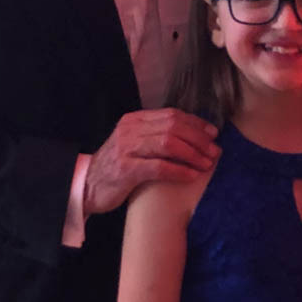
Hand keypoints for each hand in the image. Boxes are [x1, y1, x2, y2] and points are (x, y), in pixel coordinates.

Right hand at [84, 109, 219, 215]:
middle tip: (214, 151)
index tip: (212, 133)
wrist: (87, 186)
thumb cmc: (117, 167)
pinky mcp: (126, 170)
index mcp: (135, 119)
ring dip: (193, 154)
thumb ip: (156, 136)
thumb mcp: (135, 144)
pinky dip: (179, 170)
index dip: (195, 123)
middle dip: (198, 138)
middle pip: (173, 127)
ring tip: (207, 163)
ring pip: (169, 143)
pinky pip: (159, 166)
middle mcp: (130, 129)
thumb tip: (193, 135)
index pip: (172, 115)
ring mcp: (127, 148)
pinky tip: (191, 175)